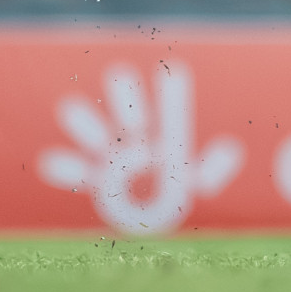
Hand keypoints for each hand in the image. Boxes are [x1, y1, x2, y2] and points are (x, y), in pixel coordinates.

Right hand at [37, 62, 243, 235]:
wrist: (146, 219)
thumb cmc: (173, 189)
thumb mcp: (196, 182)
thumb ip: (213, 169)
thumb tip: (230, 147)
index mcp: (160, 125)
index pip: (166, 104)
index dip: (169, 91)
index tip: (174, 72)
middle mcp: (128, 128)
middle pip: (120, 96)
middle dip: (125, 100)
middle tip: (138, 124)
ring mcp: (102, 148)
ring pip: (83, 119)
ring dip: (87, 124)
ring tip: (102, 144)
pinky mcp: (83, 172)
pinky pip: (62, 162)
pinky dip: (60, 163)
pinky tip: (60, 163)